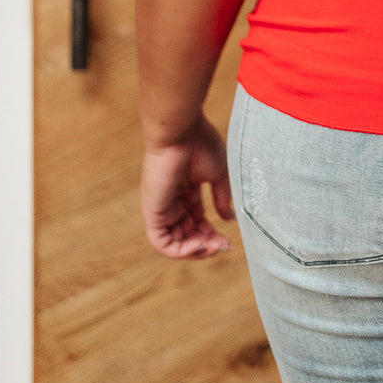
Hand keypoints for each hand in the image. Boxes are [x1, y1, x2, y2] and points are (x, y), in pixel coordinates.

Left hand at [140, 112, 234, 259]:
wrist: (181, 131)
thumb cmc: (200, 144)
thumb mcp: (218, 174)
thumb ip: (221, 198)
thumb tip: (227, 219)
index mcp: (187, 191)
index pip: (198, 221)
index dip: (213, 234)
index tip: (230, 240)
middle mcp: (173, 201)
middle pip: (188, 235)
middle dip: (207, 245)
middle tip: (224, 246)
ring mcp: (162, 208)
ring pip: (175, 243)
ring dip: (195, 251)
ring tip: (214, 247)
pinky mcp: (153, 212)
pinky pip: (162, 243)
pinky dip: (181, 250)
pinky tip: (200, 245)